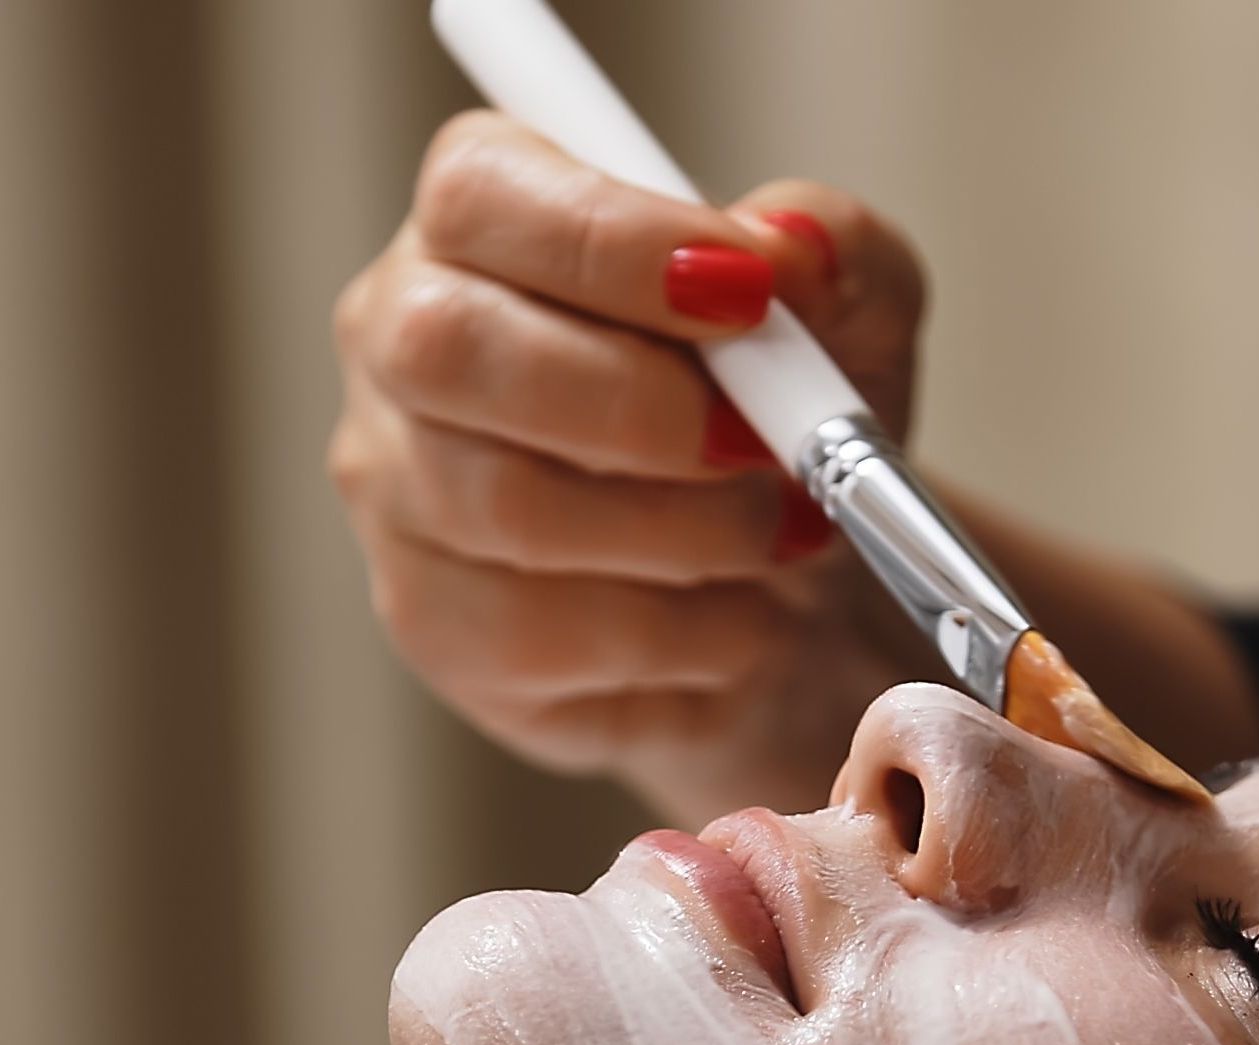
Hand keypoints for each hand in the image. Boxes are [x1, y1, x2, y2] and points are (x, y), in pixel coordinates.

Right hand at [330, 111, 927, 821]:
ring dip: (687, 535)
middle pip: (452, 350)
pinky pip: (547, 636)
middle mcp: (404, 346)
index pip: (484, 194)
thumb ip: (836, 251)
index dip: (617, 245)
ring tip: (778, 539)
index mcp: (484, 224)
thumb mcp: (854, 322)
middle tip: (765, 448)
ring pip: (510, 510)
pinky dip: (684, 635)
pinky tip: (738, 620)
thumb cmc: (786, 434)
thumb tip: (789, 245)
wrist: (797, 606)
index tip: (750, 294)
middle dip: (644, 409)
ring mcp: (403, 498)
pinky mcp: (441, 631)